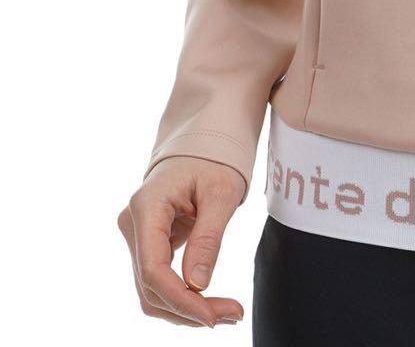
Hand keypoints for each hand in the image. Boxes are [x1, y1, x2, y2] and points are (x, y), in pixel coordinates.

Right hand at [118, 156, 244, 327]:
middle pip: (151, 286)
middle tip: (232, 316)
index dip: (180, 299)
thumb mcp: (221, 193)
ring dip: (186, 308)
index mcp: (147, 206)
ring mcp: (138, 235)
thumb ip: (208, 237)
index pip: (153, 269)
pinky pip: (160, 279)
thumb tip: (198, 286)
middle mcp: (134, 224)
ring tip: (227, 313)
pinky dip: (183, 295)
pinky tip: (211, 303)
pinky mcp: (148, 244)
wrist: (203, 145)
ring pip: (153, 289)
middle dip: (188, 308)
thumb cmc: (214, 161)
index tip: (211, 316)